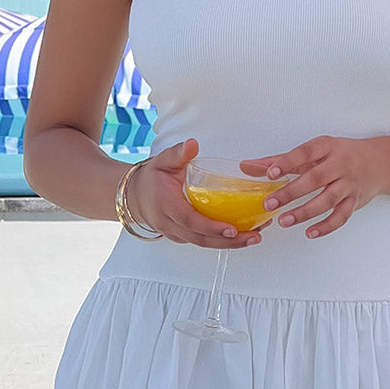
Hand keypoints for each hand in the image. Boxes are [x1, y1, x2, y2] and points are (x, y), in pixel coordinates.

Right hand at [127, 139, 267, 248]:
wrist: (135, 196)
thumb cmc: (151, 178)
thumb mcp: (162, 161)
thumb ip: (178, 153)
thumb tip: (192, 144)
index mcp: (167, 205)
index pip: (190, 220)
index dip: (211, 227)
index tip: (232, 229)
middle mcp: (170, 224)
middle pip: (201, 239)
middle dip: (229, 241)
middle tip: (253, 237)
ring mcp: (176, 233)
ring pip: (204, 243)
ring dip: (230, 244)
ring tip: (254, 237)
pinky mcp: (182, 236)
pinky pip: (203, 241)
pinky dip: (221, 240)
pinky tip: (241, 234)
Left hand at [240, 135, 382, 238]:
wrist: (380, 162)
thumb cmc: (341, 155)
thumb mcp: (314, 152)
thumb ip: (280, 161)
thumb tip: (248, 167)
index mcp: (327, 147)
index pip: (305, 153)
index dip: (287, 162)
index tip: (270, 173)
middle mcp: (340, 164)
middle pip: (315, 179)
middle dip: (291, 192)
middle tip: (270, 204)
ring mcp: (349, 184)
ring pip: (328, 199)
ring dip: (305, 212)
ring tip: (284, 221)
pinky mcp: (355, 201)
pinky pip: (341, 216)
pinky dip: (326, 226)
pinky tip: (310, 232)